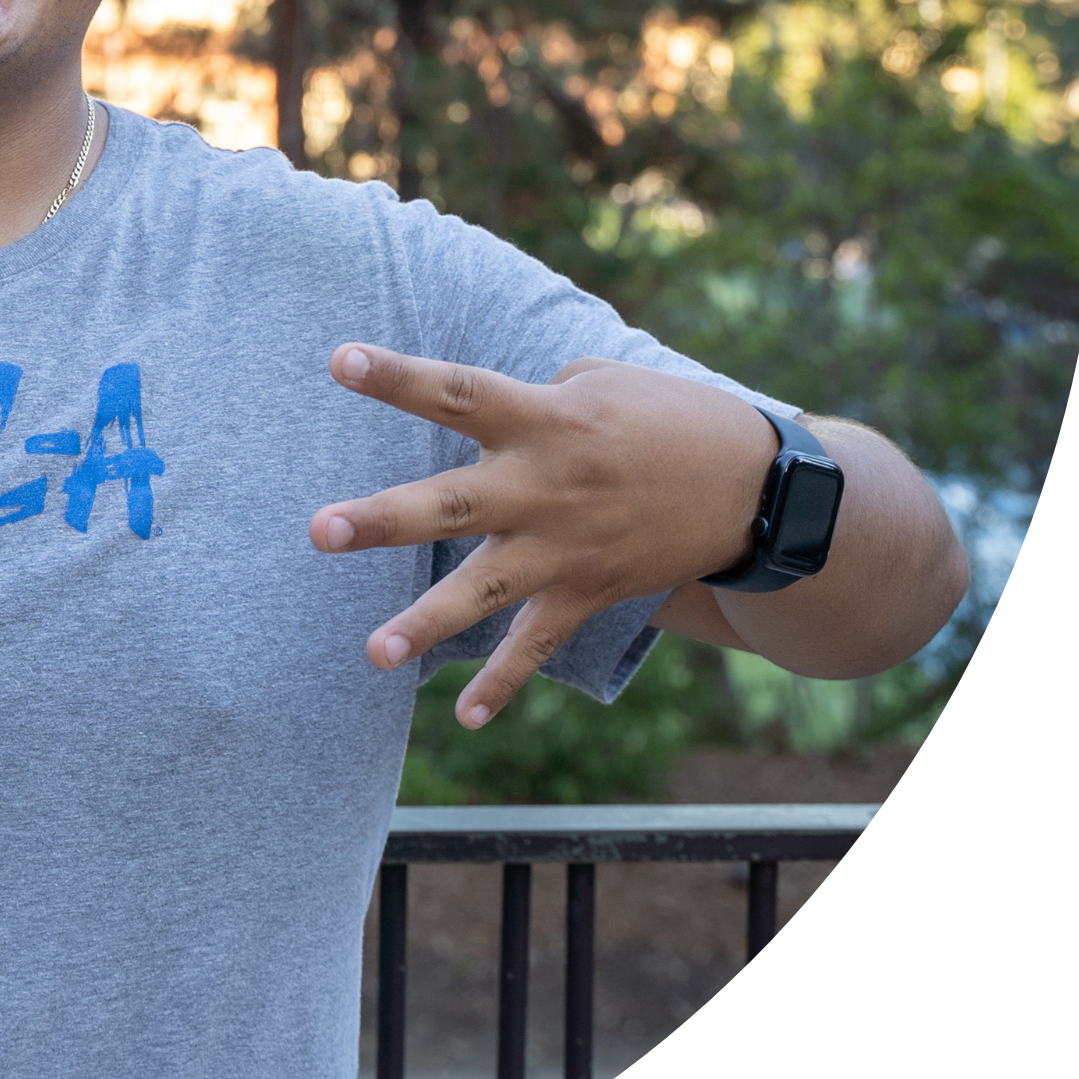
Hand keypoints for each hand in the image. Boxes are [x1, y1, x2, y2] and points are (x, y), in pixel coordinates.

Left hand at [309, 346, 769, 727]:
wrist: (759, 489)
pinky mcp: (589, 592)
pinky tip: (463, 717)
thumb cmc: (666, 416)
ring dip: (427, 622)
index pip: (460, 392)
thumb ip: (527, 400)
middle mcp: (547, 486)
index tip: (337, 360)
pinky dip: (503, 682)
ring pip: (485, 590)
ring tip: (372, 652)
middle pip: (453, 504)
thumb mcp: (597, 382)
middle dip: (385, 520)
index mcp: (547, 420)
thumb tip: (476, 420)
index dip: (399, 378)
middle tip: (319, 531)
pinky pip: (538, 644)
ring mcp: (567, 548)